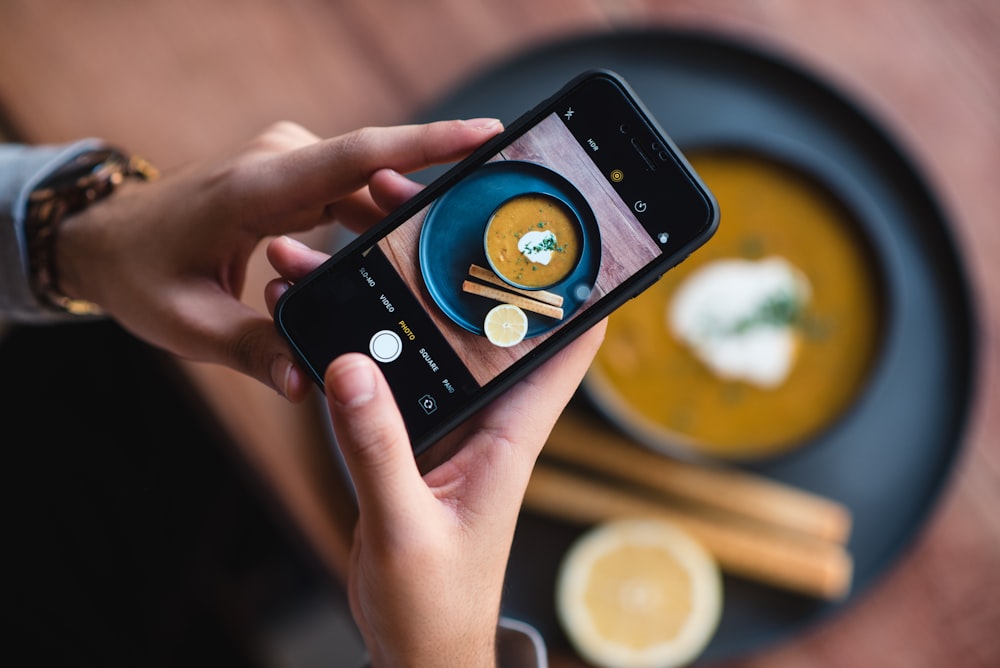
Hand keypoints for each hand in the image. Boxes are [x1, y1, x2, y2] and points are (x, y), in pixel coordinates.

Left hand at [53, 119, 502, 400]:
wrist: (102, 239)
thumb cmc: (139, 274)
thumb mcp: (189, 324)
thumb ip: (254, 350)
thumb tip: (310, 384)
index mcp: (256, 187)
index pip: (357, 155)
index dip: (426, 144)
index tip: (485, 135)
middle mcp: (278, 162)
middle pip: (373, 176)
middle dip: (424, 207)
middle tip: (471, 242)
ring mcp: (285, 165)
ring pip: (364, 190)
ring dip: (393, 226)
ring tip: (432, 268)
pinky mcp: (289, 179)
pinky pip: (345, 197)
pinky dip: (368, 228)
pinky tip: (386, 264)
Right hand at [265, 238, 605, 666]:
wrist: (418, 644)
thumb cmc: (433, 602)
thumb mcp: (403, 526)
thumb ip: (378, 450)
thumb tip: (351, 367)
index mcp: (510, 434)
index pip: (565, 343)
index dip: (579, 281)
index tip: (571, 218)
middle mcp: (487, 416)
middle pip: (484, 317)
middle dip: (460, 253)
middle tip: (415, 195)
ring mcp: (450, 422)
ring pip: (434, 334)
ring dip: (405, 284)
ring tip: (360, 230)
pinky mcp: (414, 434)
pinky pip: (396, 368)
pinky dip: (369, 333)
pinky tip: (335, 302)